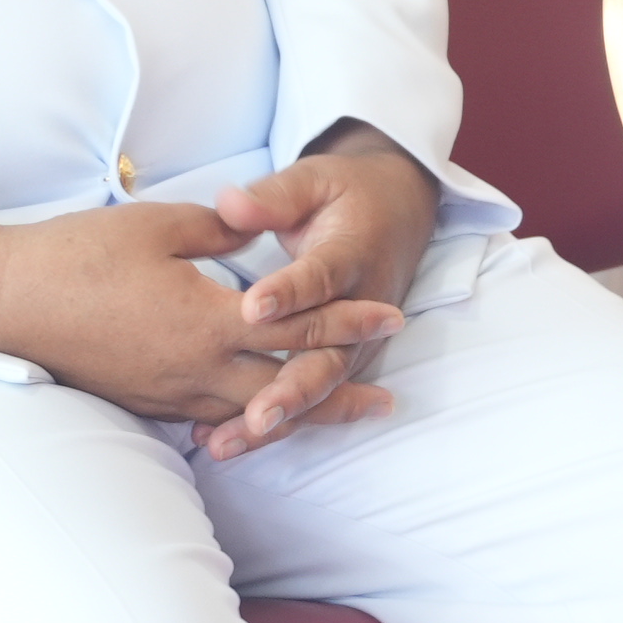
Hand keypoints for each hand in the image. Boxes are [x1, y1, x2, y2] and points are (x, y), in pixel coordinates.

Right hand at [0, 195, 404, 427]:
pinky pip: (205, 416)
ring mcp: (165, 392)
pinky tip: (255, 419)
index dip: (349, 321)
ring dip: (293, 414)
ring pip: (246, 411)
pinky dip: (240, 418)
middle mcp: (193, 368)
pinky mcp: (140, 400)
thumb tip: (255, 233)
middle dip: (338, 394)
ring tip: (333, 417)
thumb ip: (221, 232)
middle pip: (284, 389)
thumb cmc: (76, 254)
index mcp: (208, 321)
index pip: (298, 325)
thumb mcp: (159, 224)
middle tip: (385, 402)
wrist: (1, 301)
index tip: (392, 319)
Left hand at [197, 121, 442, 457]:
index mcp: (352, 253)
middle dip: (292, 389)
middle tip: (257, 413)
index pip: (321, 277)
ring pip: (318, 388)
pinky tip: (223, 441)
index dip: (290, 293)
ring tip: (229, 442)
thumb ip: (274, 196)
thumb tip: (230, 204)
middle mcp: (361, 307)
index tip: (251, 306)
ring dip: (277, 418)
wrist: (400, 213)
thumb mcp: (315, 179)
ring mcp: (355, 342)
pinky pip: (309, 398)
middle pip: (329, 356)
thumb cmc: (347, 194)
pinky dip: (273, 424)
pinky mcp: (341, 360)